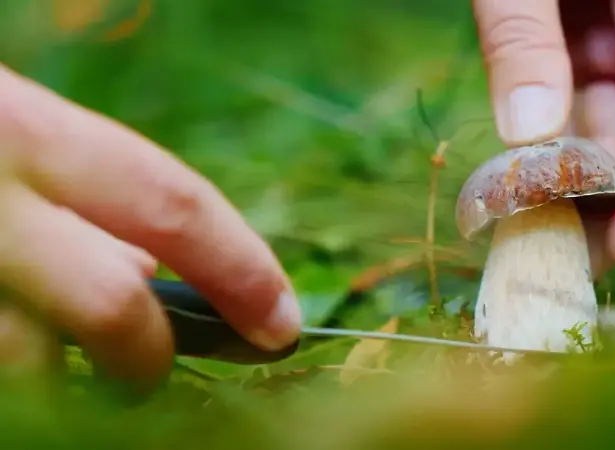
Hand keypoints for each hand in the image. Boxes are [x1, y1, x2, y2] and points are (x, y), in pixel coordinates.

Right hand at [0, 65, 300, 388]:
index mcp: (23, 131)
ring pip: (27, 369)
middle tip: (148, 379)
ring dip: (62, 391)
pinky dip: (14, 389)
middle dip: (149, 362)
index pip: (171, 204)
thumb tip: (164, 281)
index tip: (284, 325)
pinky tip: (12, 359)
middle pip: (114, 306)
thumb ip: (85, 202)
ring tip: (57, 378)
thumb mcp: (14, 141)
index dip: (242, 270)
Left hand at [471, 0, 614, 270]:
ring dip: (574, 190)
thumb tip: (529, 134)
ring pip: (603, 133)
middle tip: (568, 261)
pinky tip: (520, 199)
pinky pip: (563, 115)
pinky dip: (544, 158)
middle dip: (613, 202)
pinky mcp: (563, 55)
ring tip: (538, 244)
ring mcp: (604, 46)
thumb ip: (526, 37)